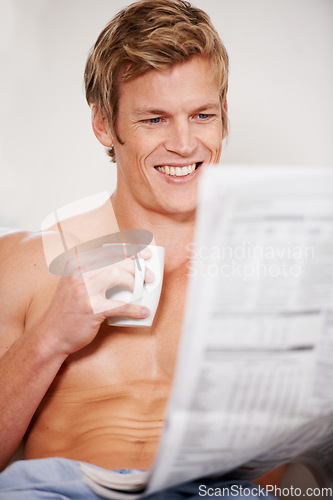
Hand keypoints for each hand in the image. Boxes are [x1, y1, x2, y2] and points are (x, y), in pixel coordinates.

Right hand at [33, 247, 153, 355]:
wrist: (51, 334)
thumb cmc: (69, 309)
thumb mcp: (75, 283)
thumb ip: (94, 273)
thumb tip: (128, 268)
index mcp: (75, 263)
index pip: (107, 249)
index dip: (130, 249)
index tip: (146, 254)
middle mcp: (78, 272)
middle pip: (115, 261)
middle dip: (137, 268)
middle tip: (148, 277)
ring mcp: (84, 290)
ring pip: (117, 276)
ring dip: (135, 283)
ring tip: (141, 291)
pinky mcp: (91, 309)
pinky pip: (120, 305)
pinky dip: (135, 309)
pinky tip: (143, 312)